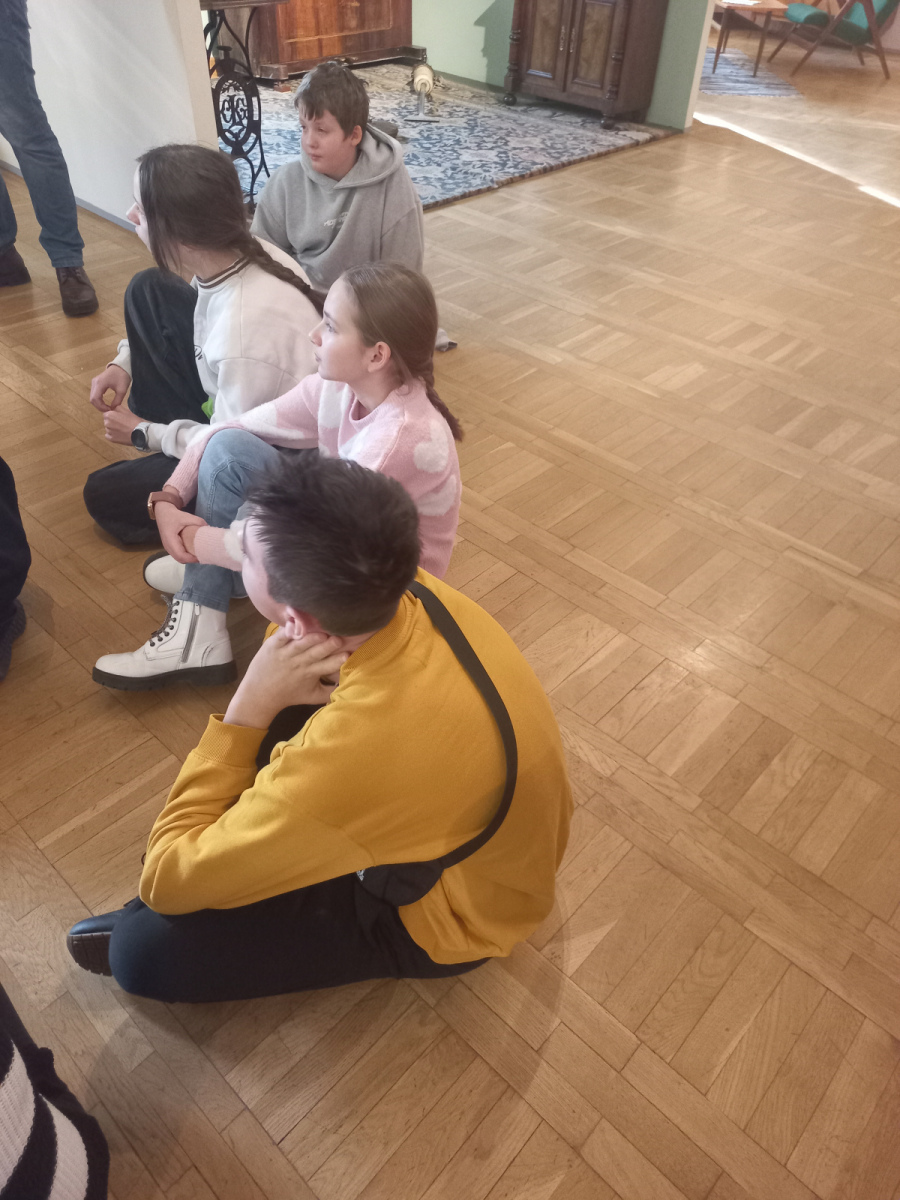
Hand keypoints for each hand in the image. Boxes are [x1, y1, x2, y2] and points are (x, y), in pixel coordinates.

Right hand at [90, 364, 130, 411]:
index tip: (109, 410)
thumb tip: (113, 409)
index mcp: (99, 384)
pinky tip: (105, 403)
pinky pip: (94, 394)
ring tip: (107, 407)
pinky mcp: (96, 383)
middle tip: (108, 410)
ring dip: (98, 404)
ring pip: (92, 397)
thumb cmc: (122, 377)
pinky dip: (98, 400)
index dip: (101, 407)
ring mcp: (94, 382)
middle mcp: (94, 383)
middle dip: (99, 406)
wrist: (121, 367)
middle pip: (92, 399)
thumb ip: (117, 401)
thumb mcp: (122, 390)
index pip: (95, 399)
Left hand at [103, 406, 143, 444]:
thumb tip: (113, 409)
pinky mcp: (111, 439)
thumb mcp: (126, 410)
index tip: (119, 418)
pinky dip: (112, 435)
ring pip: (108, 429)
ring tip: (122, 430)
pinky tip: (119, 435)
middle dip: (112, 422)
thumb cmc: (133, 420)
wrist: (140, 432)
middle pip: (106, 421)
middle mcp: (106, 423)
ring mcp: (109, 432)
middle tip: (121, 424)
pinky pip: (108, 436)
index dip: (112, 415)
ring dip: (112, 429)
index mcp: (109, 415)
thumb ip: (116, 408)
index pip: (106, 414)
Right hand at [156, 501, 206, 563]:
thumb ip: (198, 521)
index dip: (191, 558)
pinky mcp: (169, 546)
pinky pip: (177, 554)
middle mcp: (167, 545)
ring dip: (188, 558)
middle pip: (180, 559)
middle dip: (191, 560)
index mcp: (170, 539)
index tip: (201, 556)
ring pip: (178, 558)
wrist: (163, 513)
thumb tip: (209, 528)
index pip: (180, 555)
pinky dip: (185, 555)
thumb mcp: (186, 516)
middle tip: (202, 556)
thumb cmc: (174, 515)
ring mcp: (167, 547)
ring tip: (198, 554)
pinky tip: (193, 551)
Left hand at [224, 621, 348, 728]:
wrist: (260, 694)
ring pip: (301, 643)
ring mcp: (285, 653)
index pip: (328, 666)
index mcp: (311, 674)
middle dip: (328, 645)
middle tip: (338, 639)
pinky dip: (291, 628)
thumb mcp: (312, 697)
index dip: (339, 660)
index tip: (348, 655)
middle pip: (316, 652)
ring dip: (312, 637)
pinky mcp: (272, 644)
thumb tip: (350, 684)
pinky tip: (300, 622)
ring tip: (322, 632)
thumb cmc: (290, 695)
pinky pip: (283, 634)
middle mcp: (299, 663)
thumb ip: (331, 692)